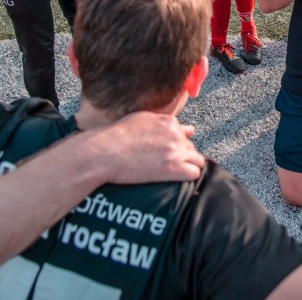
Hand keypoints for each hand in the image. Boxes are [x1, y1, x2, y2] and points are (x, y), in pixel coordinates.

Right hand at [89, 112, 204, 183]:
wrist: (104, 152)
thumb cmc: (117, 136)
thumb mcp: (142, 121)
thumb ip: (166, 124)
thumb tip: (190, 129)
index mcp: (169, 122)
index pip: (186, 135)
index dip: (178, 146)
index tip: (168, 154)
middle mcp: (175, 135)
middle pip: (191, 148)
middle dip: (183, 157)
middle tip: (169, 165)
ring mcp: (175, 151)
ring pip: (197, 160)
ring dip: (187, 167)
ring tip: (173, 174)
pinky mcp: (172, 168)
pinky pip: (194, 173)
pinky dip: (188, 177)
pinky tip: (176, 180)